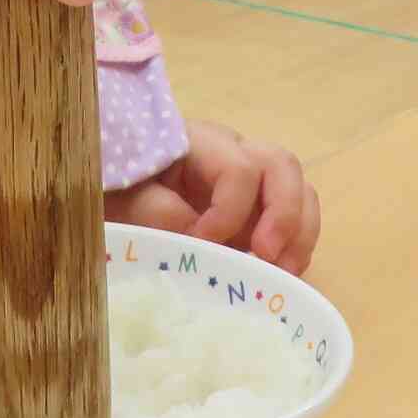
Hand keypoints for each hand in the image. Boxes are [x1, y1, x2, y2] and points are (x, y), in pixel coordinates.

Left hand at [105, 116, 319, 274]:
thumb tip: (198, 235)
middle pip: (282, 166)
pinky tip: (279, 274)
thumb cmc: (119, 188)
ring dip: (299, 233)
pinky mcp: (260, 208)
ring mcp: (253, 180)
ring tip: (283, 274)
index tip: (205, 244)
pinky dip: (296, 246)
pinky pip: (296, 217)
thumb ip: (155, 210)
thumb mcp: (124, 197)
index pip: (238, 168)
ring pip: (300, 190)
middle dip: (284, 214)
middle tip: (268, 256)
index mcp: (199, 142)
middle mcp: (235, 152)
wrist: (117, 192)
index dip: (229, 211)